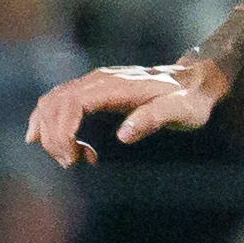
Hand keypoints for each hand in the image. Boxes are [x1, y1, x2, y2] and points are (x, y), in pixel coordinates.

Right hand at [26, 57, 227, 166]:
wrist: (193, 84)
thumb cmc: (189, 100)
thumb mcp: (181, 111)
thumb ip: (154, 119)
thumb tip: (123, 135)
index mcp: (115, 85)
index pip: (72, 103)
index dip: (63, 131)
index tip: (71, 157)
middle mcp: (98, 80)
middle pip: (55, 103)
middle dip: (54, 137)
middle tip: (70, 163)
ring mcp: (93, 83)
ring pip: (52, 102)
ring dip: (51, 132)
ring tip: (72, 158)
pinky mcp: (92, 91)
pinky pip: (59, 102)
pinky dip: (50, 122)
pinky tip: (54, 142)